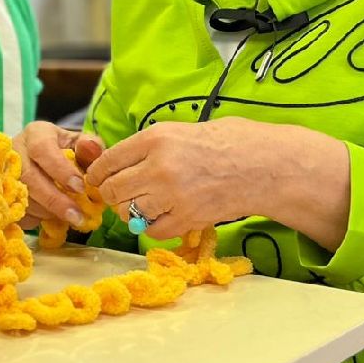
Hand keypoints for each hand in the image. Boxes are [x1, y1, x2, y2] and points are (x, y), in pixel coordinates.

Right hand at [12, 120, 105, 229]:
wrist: (37, 162)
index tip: (79, 187)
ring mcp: (3, 173)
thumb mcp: (78, 144)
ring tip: (69, 217)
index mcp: (36, 134)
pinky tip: (52, 218)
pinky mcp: (1, 193)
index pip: (42, 149)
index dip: (61, 170)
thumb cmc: (63, 152)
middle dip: (55, 199)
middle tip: (77, 215)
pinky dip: (37, 218)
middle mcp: (15, 151)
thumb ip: (89, 147)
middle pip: (29, 177)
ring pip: (23, 197)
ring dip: (48, 211)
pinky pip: (17, 210)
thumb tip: (92, 149)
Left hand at [85, 118, 350, 249]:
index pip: (106, 162)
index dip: (97, 174)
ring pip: (129, 214)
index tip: (97, 180)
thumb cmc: (228, 142)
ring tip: (144, 205)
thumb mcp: (181, 131)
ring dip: (131, 213)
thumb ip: (148, 146)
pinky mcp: (187, 219)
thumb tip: (117, 162)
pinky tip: (165, 216)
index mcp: (155, 138)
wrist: (266, 165)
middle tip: (121, 195)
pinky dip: (153, 227)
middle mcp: (159, 167)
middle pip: (112, 191)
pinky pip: (153, 231)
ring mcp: (172, 196)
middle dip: (112, 195)